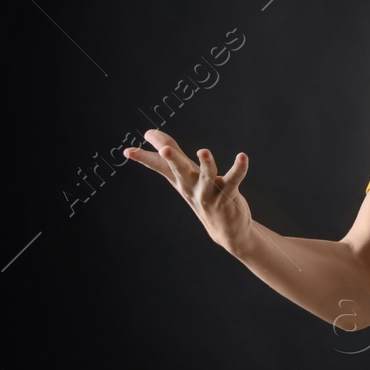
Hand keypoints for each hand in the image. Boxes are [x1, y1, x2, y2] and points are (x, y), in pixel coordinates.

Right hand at [123, 129, 252, 253]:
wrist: (227, 231)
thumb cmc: (204, 197)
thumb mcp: (186, 178)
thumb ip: (174, 156)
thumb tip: (154, 138)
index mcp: (180, 181)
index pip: (160, 166)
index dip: (144, 158)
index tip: (127, 151)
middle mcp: (192, 186)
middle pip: (179, 170)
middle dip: (172, 159)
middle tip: (164, 150)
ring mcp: (209, 192)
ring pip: (207, 175)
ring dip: (206, 163)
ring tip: (203, 151)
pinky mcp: (228, 195)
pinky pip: (234, 179)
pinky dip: (239, 168)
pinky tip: (242, 157)